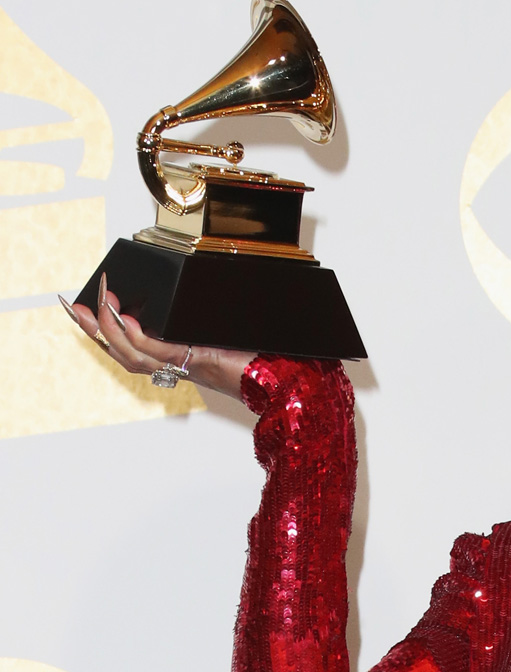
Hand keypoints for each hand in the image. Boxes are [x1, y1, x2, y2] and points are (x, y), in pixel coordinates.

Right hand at [60, 273, 256, 400]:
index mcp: (172, 358)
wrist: (276, 377)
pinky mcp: (195, 361)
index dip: (101, 329)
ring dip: (111, 328)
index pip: (127, 345)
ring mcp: (181, 365)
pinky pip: (158, 352)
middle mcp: (171, 366)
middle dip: (94, 328)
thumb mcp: (213, 330)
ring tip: (99, 303)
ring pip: (132, 353)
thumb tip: (169, 294)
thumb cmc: (252, 353)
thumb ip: (191, 320)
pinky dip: (139, 338)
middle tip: (74, 305)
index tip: (80, 308)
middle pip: (121, 351)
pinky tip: (129, 321)